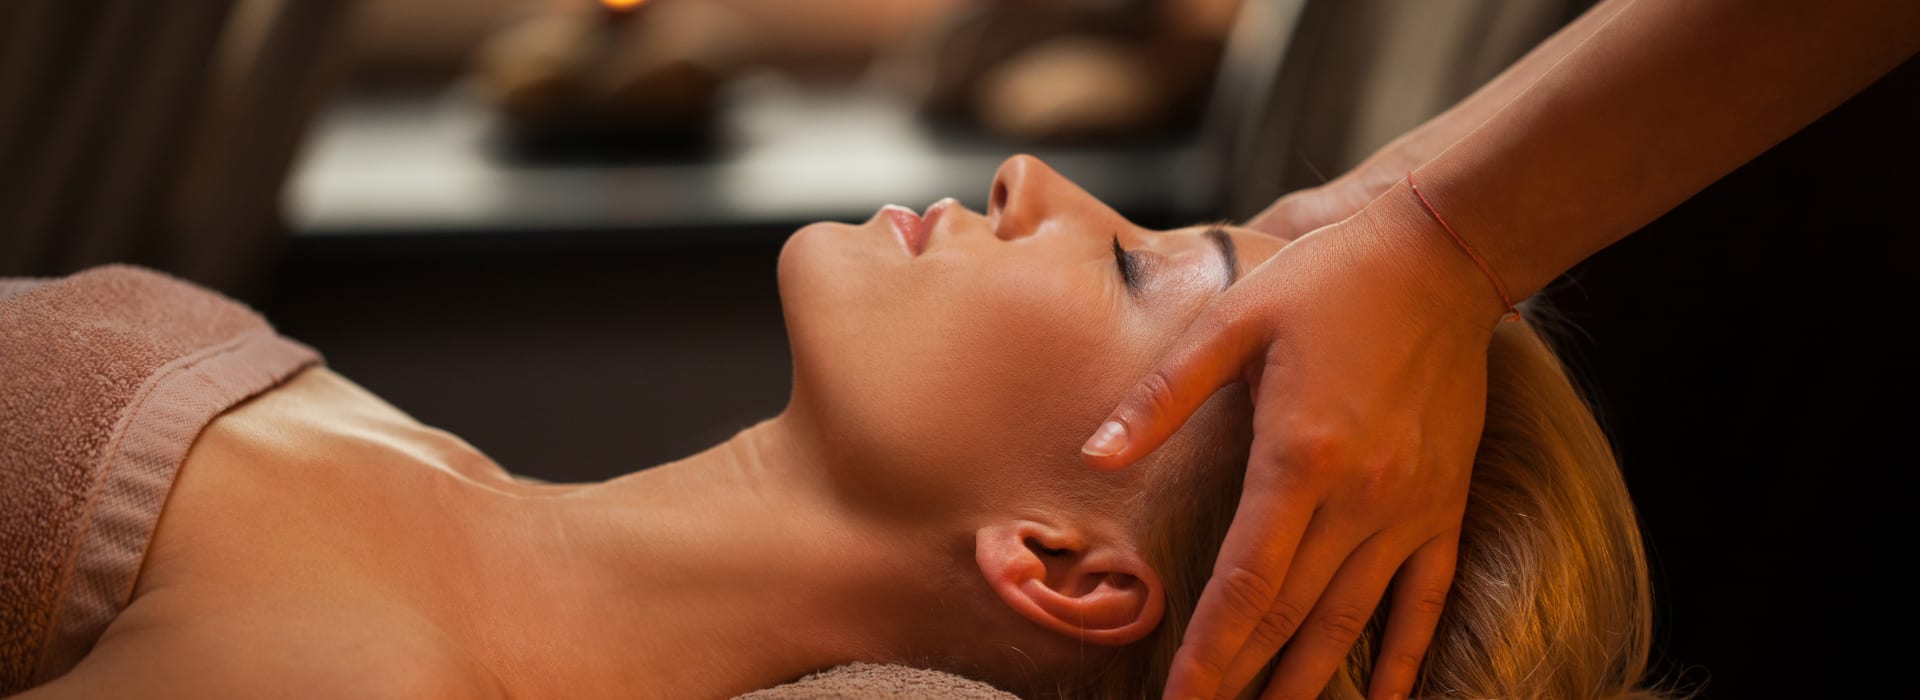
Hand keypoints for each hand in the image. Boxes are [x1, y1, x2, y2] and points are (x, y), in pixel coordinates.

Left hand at [1080, 188, 1501, 699]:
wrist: (1443, 257)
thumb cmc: (1327, 282)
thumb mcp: (1233, 320)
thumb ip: (1162, 396)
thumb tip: (1095, 454)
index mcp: (1298, 457)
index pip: (1245, 583)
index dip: (1209, 653)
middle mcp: (1360, 498)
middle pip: (1292, 616)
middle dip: (1244, 680)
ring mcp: (1410, 508)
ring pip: (1353, 620)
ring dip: (1310, 682)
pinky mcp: (1445, 505)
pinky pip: (1424, 599)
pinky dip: (1402, 656)